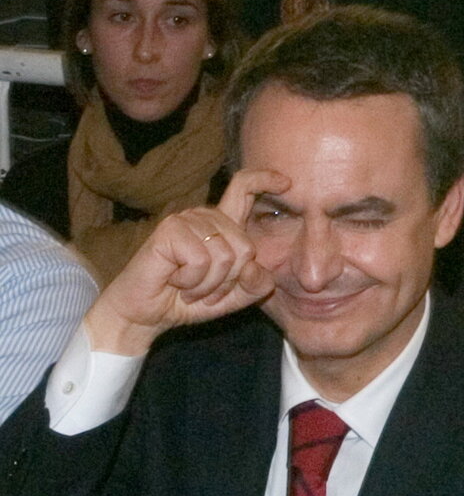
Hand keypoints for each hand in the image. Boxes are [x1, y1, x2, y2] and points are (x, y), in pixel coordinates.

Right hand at [84, 169, 289, 355]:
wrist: (145, 314)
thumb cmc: (185, 302)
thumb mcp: (230, 297)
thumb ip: (253, 285)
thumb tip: (256, 269)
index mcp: (221, 226)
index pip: (245, 190)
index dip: (265, 181)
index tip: (287, 182)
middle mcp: (205, 216)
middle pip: (246, 246)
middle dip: (229, 281)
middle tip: (204, 289)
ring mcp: (187, 219)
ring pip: (226, 256)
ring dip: (209, 284)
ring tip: (188, 286)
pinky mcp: (170, 230)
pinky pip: (202, 261)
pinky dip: (192, 282)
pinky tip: (174, 281)